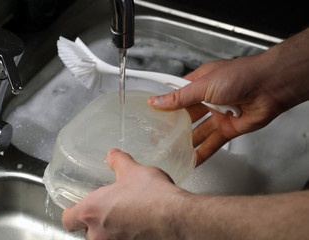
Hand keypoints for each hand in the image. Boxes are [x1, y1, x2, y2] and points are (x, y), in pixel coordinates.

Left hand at [62, 148, 189, 239]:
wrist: (176, 218)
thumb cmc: (152, 196)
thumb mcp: (133, 171)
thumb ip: (119, 162)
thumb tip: (113, 155)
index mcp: (91, 211)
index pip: (68, 220)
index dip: (72, 214)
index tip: (78, 210)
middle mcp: (98, 234)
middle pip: (87, 232)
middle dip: (97, 223)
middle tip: (111, 211)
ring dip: (112, 232)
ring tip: (129, 219)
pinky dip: (127, 237)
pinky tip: (140, 228)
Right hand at [148, 28, 308, 164]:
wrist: (270, 86)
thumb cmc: (240, 76)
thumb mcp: (203, 85)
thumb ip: (179, 97)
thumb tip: (156, 101)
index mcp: (199, 84)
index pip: (177, 96)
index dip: (165, 106)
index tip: (152, 116)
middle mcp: (208, 99)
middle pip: (187, 117)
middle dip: (174, 128)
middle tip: (159, 138)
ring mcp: (218, 114)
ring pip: (199, 132)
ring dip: (187, 142)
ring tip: (173, 152)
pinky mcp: (229, 128)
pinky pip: (213, 142)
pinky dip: (203, 152)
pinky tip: (193, 160)